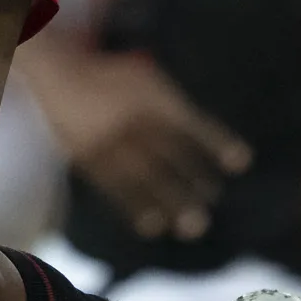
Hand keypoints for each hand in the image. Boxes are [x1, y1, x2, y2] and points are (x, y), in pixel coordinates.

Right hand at [24, 47, 251, 239]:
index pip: (188, 121)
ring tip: (192, 224)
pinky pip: (114, 187)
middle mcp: (130, 117)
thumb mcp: (144, 77)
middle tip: (213, 200)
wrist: (58, 75)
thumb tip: (201, 136)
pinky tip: (152, 225)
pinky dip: (135, 208)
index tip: (241, 162)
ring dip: (169, 201)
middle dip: (191, 178)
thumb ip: (170, 103)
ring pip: (142, 175)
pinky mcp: (88, 159)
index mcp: (149, 93)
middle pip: (167, 151)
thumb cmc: (111, 78)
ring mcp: (108, 139)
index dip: (215, 140)